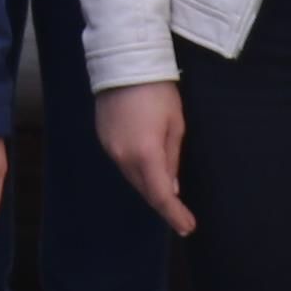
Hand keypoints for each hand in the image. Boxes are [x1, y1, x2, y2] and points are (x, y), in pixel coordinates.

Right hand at [93, 82, 195, 235]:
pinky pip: (122, 163)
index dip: (174, 215)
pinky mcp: (103, 138)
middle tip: (181, 214)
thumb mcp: (176, 124)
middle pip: (144, 190)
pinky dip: (137, 170)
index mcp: (146, 154)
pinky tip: (147, 166)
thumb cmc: (159, 91)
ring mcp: (109, 149)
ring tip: (166, 189)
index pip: (160, 195)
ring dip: (149, 185)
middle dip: (162, 203)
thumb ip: (172, 159)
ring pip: (132, 178)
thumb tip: (170, 187)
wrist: (123, 62)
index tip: (188, 227)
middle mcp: (123, 157)